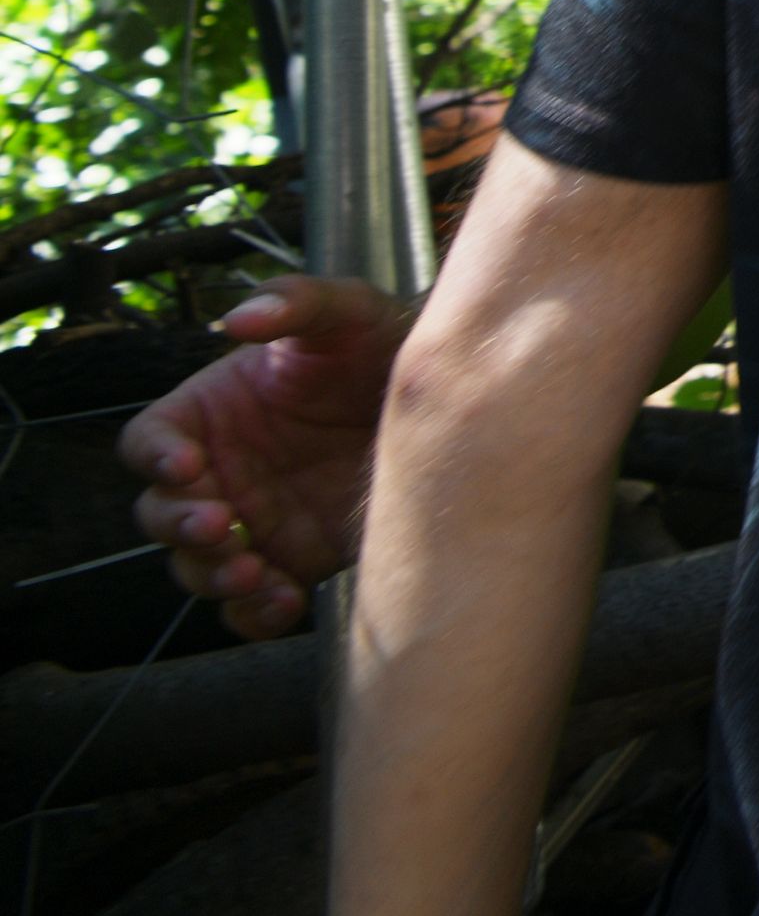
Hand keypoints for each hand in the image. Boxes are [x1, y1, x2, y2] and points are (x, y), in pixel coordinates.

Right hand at [116, 275, 406, 638]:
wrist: (452, 403)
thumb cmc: (384, 344)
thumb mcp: (348, 310)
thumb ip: (296, 302)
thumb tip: (237, 320)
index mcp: (211, 413)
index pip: (149, 441)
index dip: (157, 456)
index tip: (189, 465)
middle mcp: (221, 471)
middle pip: (161, 514)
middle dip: (181, 525)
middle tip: (224, 526)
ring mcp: (253, 520)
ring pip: (199, 566)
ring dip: (213, 575)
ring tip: (252, 574)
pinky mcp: (293, 560)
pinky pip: (252, 603)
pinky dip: (255, 613)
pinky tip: (282, 603)